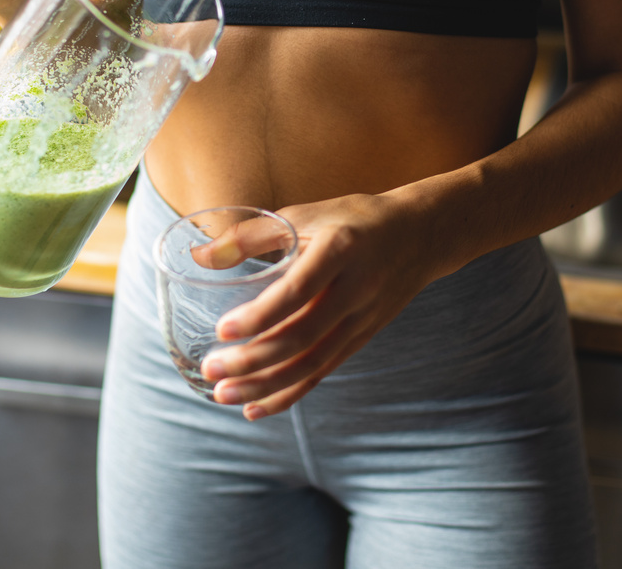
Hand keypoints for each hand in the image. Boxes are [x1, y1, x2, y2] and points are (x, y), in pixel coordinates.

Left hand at [197, 192, 443, 419]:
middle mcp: (355, 290)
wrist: (421, 236)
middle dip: (254, 360)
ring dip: (265, 385)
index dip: (260, 315)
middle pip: (301, 337)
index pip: (297, 291)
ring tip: (224, 394)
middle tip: (211, 368)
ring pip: (311, 364)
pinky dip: (289, 393)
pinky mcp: (361, 339)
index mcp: (340, 251)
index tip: (223, 329)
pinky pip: (322, 372)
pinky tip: (256, 407)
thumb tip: (199, 256)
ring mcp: (362, 320)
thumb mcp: (306, 214)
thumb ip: (251, 235)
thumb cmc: (354, 219)